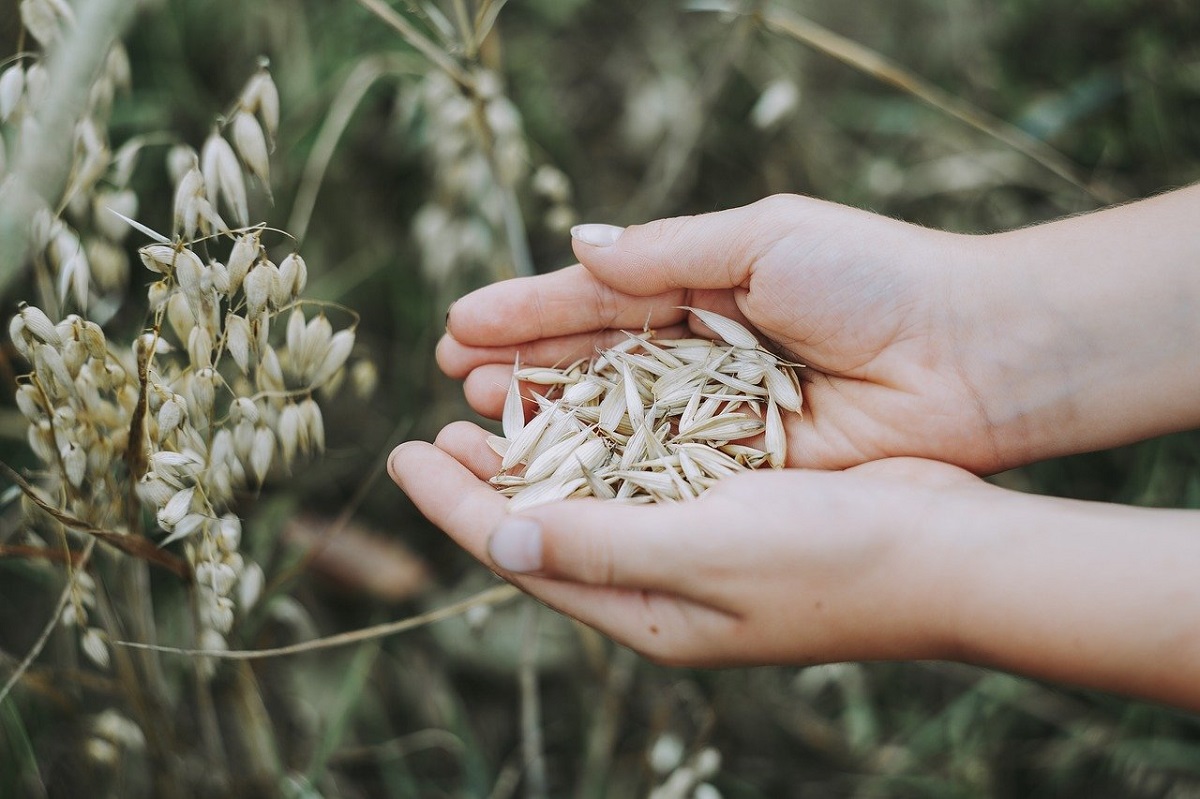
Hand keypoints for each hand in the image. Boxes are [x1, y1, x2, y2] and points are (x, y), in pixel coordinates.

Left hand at [388, 420, 982, 666]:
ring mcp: (698, 546)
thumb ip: (600, 545)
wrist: (948, 552)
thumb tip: (497, 536)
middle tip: (432, 429)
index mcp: (645, 610)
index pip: (522, 553)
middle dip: (484, 479)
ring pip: (592, 493)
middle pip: (546, 525)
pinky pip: (644, 469)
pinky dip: (602, 436)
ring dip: (539, 450)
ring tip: (489, 408)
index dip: (454, 505)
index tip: (399, 454)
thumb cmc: (832, 559)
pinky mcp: (733, 505)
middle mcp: (662, 583)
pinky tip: (584, 402)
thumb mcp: (705, 552)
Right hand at [438, 194, 1015, 472]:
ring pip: (615, 419)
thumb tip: (577, 245)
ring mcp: (719, 414)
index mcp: (705, 285)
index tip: (460, 324)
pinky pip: (659, 468)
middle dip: (524, 366)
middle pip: (594, 362)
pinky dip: (606, 467)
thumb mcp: (763, 239)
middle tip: (453, 377)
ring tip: (480, 416)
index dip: (529, 311)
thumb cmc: (873, 279)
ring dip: (548, 417)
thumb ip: (664, 252)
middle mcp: (702, 353)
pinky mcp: (744, 467)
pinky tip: (550, 467)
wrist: (972, 357)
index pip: (597, 298)